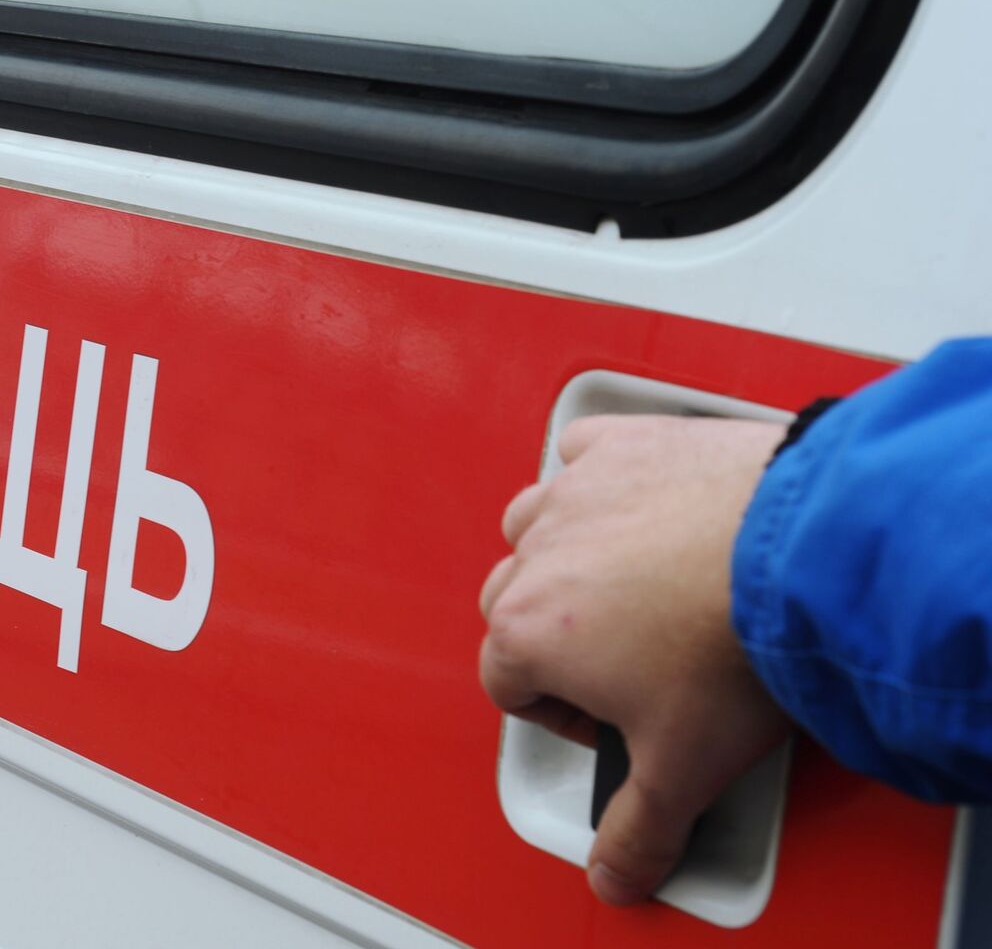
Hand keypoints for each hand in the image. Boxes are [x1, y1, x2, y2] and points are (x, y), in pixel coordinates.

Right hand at [478, 414, 791, 906]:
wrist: (807, 552)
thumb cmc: (734, 645)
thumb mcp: (685, 765)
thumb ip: (637, 828)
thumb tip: (617, 869)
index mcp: (526, 633)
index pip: (505, 683)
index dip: (559, 712)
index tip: (612, 719)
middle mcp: (536, 554)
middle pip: (508, 602)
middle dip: (553, 636)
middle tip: (625, 664)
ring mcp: (579, 492)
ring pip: (532, 524)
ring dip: (562, 552)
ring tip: (627, 583)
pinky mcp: (628, 442)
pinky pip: (584, 453)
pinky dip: (597, 473)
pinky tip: (636, 498)